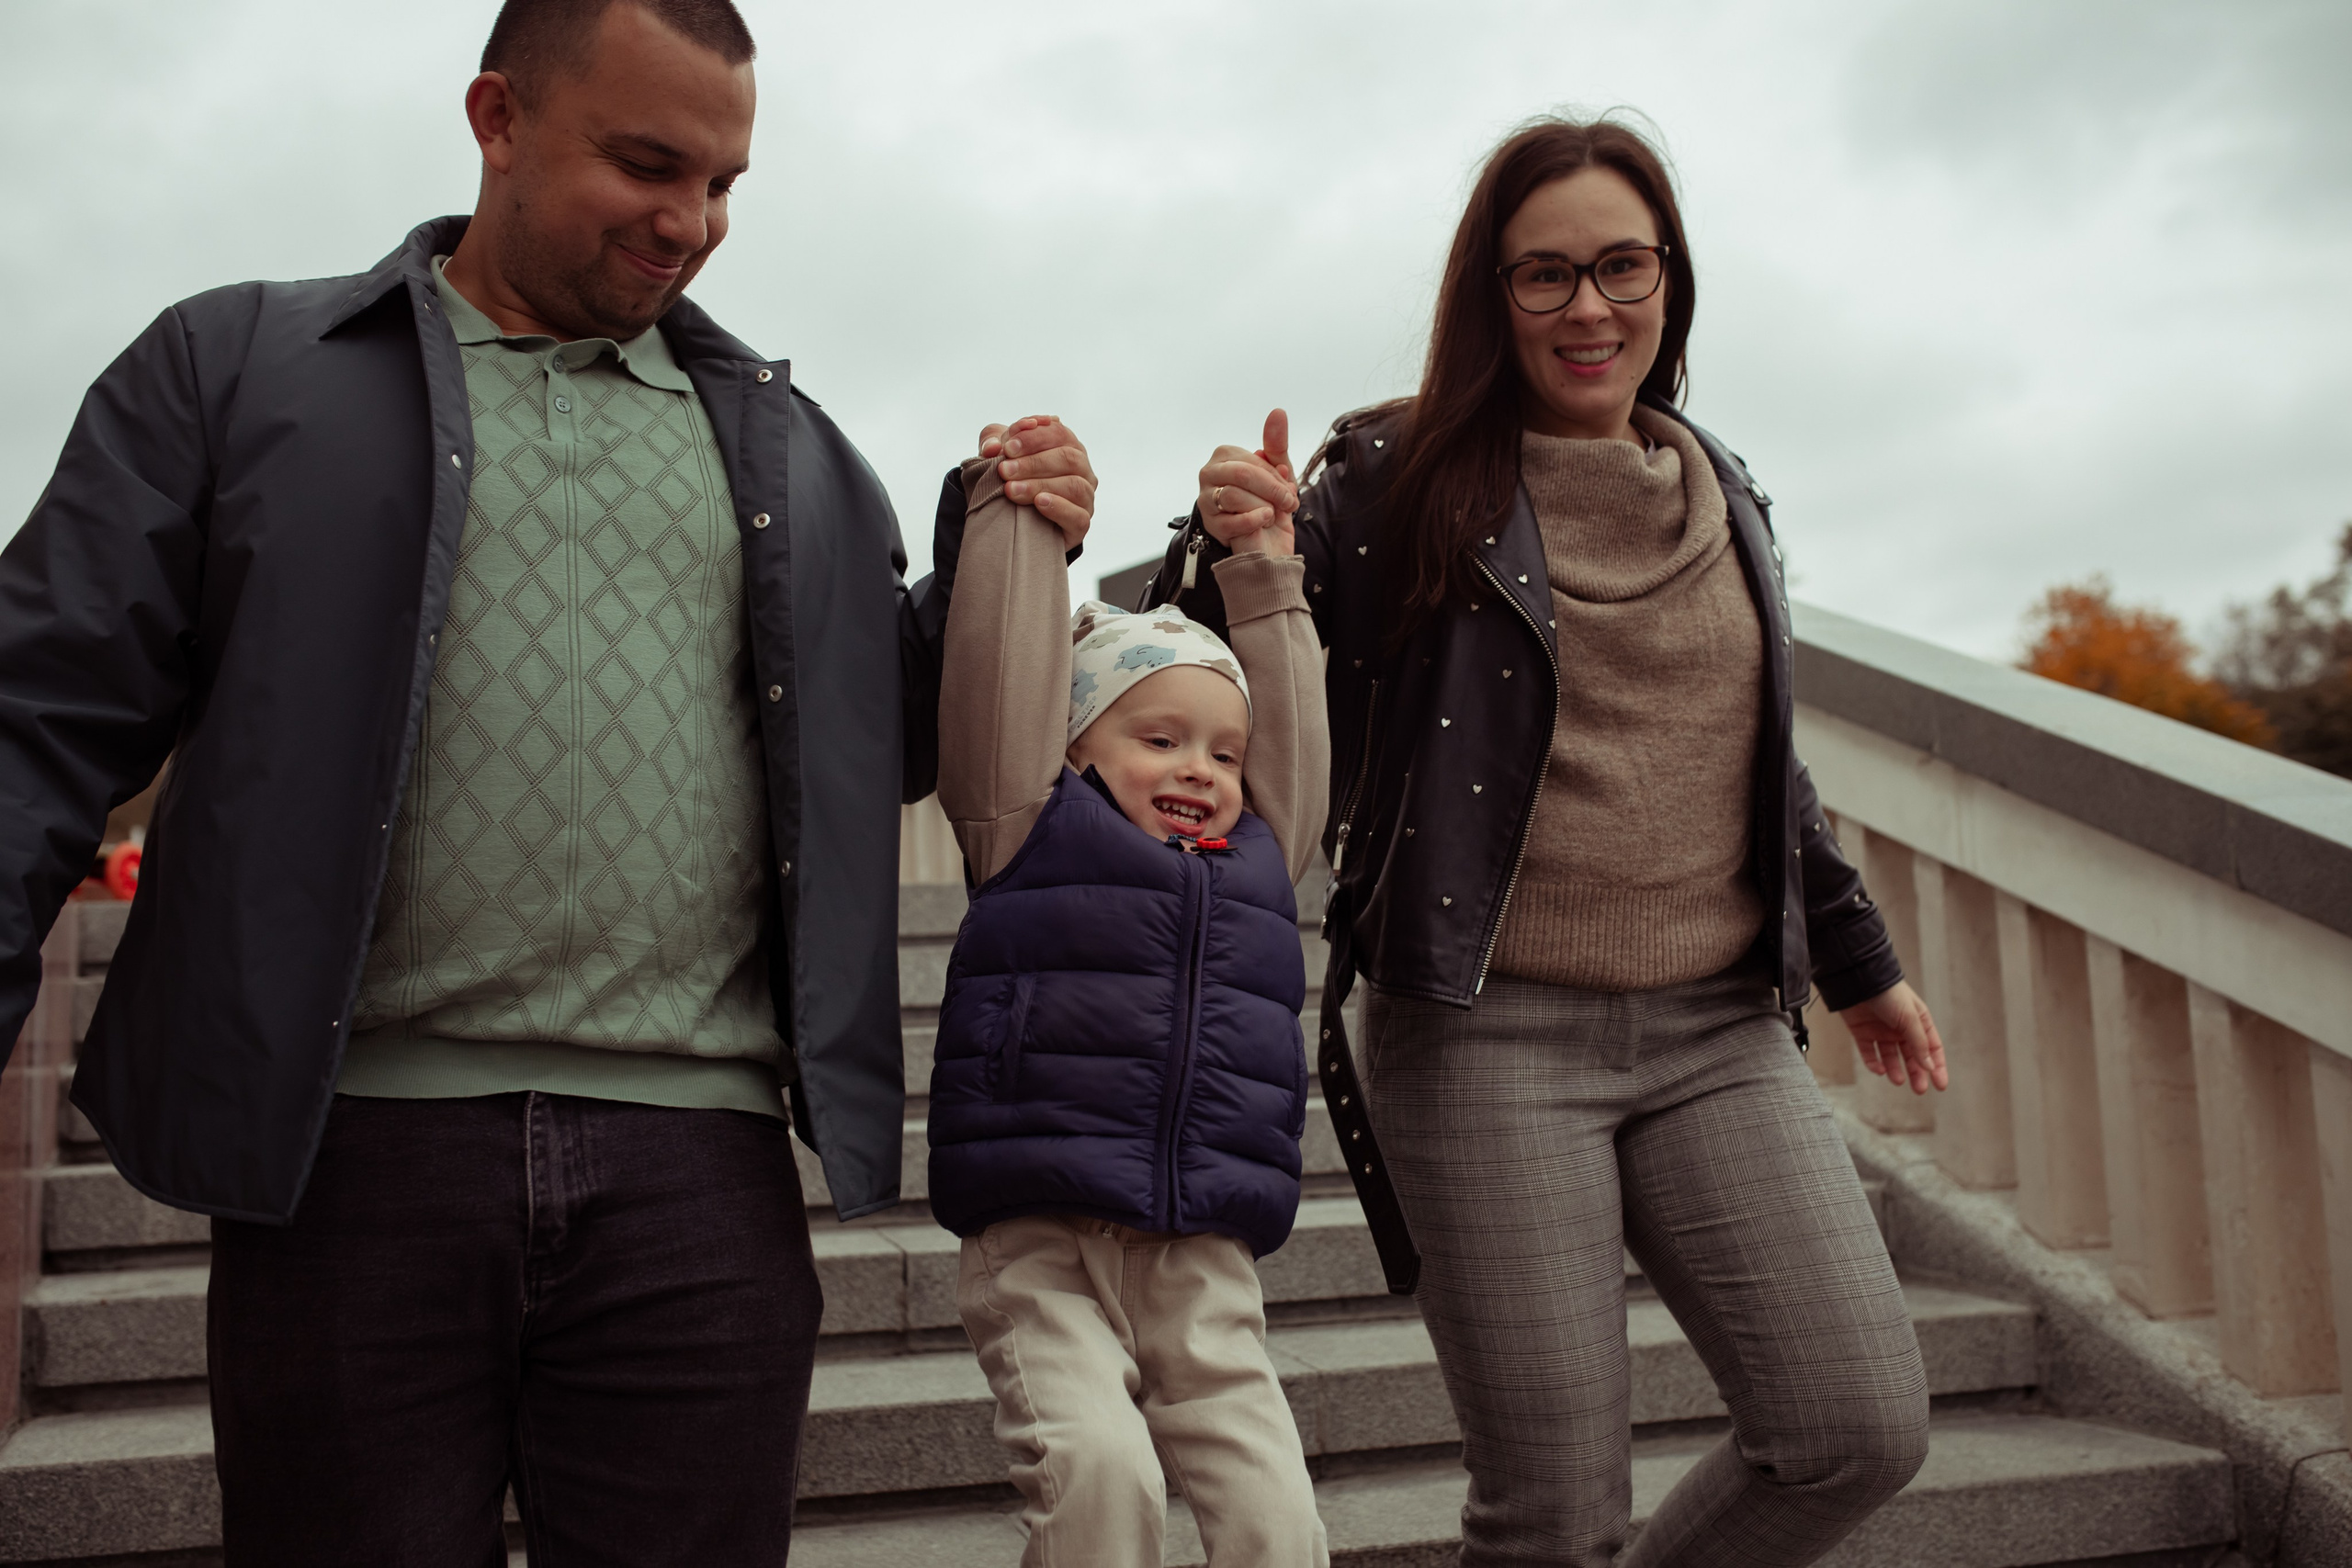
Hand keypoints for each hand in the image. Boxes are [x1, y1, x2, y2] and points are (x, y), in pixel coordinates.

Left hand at [978, 416, 1094, 547]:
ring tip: (1012, 490)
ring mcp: (1085, 497)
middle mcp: (1082, 469)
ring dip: (1040, 485)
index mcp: (1068, 445)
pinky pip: (1079, 517)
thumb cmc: (1012, 478)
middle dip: (1033, 463)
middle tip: (1004, 470)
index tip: (1008, 448)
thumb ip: (992, 442)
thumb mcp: (1000, 454)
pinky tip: (1039, 502)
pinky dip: (1059, 508)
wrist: (1015, 521)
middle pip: (1068, 458)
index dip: (1034, 438)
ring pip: (1074, 486)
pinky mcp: (1081, 524)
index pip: (1058, 433)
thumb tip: (992, 447)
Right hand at [1196, 409, 1297, 554]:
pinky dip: (1254, 521)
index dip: (1275, 476)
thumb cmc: (1269, 503)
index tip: (1289, 490)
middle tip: (1289, 503)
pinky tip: (1264, 522)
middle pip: (1242, 475)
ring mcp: (1206, 500)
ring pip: (1234, 496)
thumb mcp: (1277, 473)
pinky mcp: (1210, 525)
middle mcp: (1209, 474)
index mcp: (1224, 456)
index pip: (1252, 461)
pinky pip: (1231, 521)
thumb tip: (1278, 412)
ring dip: (1263, 507)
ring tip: (1273, 514)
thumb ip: (1276, 443)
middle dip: (1272, 491)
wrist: (1268, 544)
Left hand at [1839, 980, 1949, 1094]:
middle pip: (1911, 1056)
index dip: (1937, 1066)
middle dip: (1916, 1073)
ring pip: (1890, 1057)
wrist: (1858, 980)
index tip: (1940, 1086)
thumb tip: (1930, 1067)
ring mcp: (1881, 1031)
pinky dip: (1874, 1063)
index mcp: (1918, 1021)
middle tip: (1919, 1089)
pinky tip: (1879, 1070)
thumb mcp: (1910, 1018)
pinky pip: (1869, 1053)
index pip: (1932, 1048)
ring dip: (1895, 1070)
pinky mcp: (1862, 1033)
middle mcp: (1900, 1028)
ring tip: (1898, 1080)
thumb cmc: (1889, 994)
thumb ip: (1919, 1043)